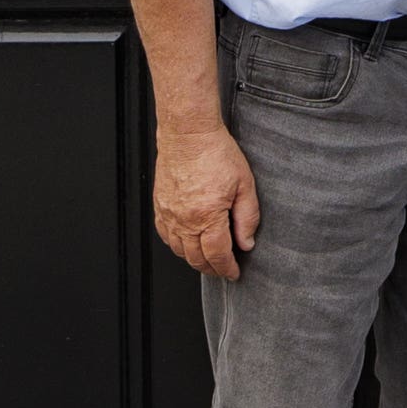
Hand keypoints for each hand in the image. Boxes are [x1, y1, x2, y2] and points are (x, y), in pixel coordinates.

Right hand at [155, 122, 261, 280]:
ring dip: (194, 260)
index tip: (234, 273)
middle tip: (223, 270)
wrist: (188, 134)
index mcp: (207, 216)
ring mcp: (169, 214)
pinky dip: (177, 246)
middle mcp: (184, 219)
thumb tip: (246, 243)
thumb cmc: (216, 153)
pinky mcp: (160, 206)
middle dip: (212, 269)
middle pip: (196, 258)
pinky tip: (187, 244)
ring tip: (208, 259)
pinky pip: (166, 236)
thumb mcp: (244, 185)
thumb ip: (247, 218)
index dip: (227, 269)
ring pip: (179, 251)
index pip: (217, 255)